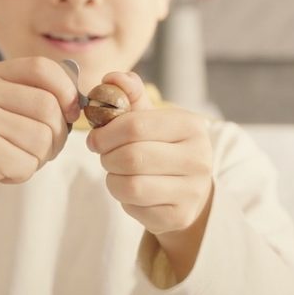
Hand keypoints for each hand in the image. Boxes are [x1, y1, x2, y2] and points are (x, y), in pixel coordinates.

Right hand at [0, 57, 79, 260]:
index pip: (43, 68)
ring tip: (16, 158)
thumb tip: (79, 99)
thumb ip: (36, 95)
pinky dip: (23, 173)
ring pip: (43, 137)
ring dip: (39, 157)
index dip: (67, 91)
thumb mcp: (3, 107)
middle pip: (49, 107)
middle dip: (57, 135)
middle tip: (42, 149)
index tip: (70, 113)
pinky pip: (28, 162)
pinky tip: (2, 171)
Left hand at [86, 72, 213, 278]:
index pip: (134, 126)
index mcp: (190, 125)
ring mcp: (191, 190)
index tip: (95, 138)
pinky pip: (134, 207)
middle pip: (130, 157)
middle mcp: (198, 157)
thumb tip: (111, 78)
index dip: (105, 132)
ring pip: (130, 185)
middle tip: (105, 156)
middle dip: (107, 157)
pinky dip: (124, 199)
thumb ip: (130, 96)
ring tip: (117, 173)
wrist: (190, 190)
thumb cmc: (163, 147)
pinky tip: (132, 191)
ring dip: (112, 179)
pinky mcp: (179, 216)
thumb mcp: (151, 118)